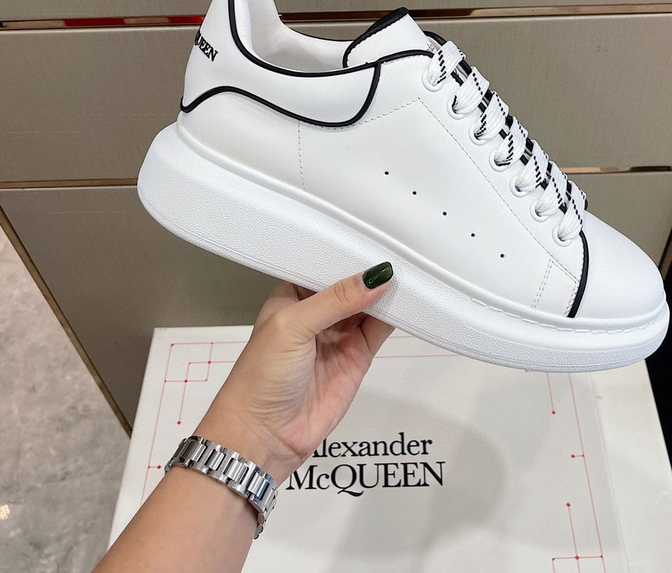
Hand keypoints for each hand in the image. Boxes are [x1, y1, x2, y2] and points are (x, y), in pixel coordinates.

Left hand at [195, 262, 394, 483]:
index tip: (371, 235)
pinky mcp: (357, 357)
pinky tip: (409, 301)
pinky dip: (396, 317)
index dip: (345, 252)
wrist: (264, 435)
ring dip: (386, 292)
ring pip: (369, 306)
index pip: (323, 265)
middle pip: (350, 285)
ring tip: (410, 271)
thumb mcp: (293, 326)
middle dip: (370, 271)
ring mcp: (338, 335)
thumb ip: (335, 300)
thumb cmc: (261, 377)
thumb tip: (374, 277)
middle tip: (399, 249)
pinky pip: (380, 330)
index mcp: (292, 296)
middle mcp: (316, 313)